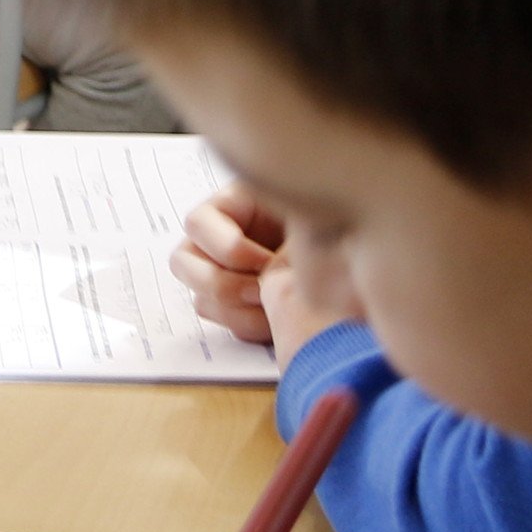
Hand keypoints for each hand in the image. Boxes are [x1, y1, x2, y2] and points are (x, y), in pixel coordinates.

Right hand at [173, 186, 323, 355]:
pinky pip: (221, 320)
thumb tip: (272, 250)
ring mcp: (221, 274)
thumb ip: (288, 222)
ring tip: (274, 309)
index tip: (266, 262)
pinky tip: (275, 321)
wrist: (348, 269)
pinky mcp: (233, 305)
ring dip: (235, 309)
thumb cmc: (332, 228)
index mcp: (230, 207)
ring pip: (200, 296)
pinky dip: (246, 324)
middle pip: (183, 262)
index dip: (228, 247)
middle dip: (223, 283)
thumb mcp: (308, 216)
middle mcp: (215, 242)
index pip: (198, 224)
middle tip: (262, 291)